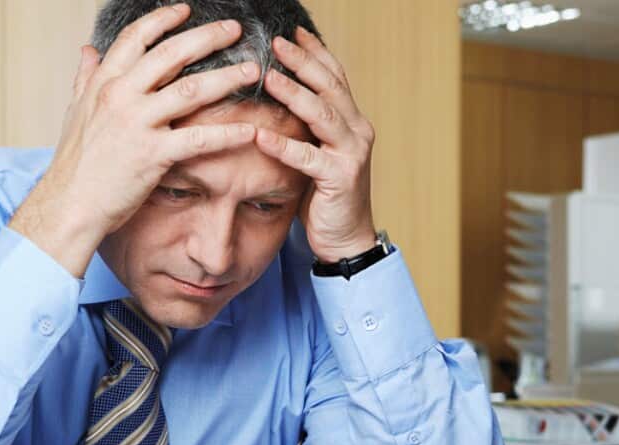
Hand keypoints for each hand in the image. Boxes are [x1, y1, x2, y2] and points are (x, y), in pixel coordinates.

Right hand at [9, 4, 260, 276]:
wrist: (69, 205)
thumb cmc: (74, 163)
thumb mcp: (75, 112)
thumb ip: (84, 78)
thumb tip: (87, 50)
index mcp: (104, 83)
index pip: (136, 38)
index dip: (163, 20)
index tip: (186, 10)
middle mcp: (120, 96)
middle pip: (171, 54)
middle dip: (207, 37)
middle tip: (235, 29)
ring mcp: (137, 124)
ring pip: (191, 90)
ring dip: (227, 78)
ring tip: (252, 70)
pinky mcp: (153, 154)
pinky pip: (199, 139)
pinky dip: (228, 134)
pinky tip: (250, 130)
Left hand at [256, 28, 376, 263]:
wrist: (346, 238)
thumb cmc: (325, 195)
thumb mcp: (317, 152)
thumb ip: (306, 126)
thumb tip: (275, 97)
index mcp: (352, 121)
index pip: (335, 76)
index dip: (315, 52)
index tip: (292, 31)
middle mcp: (357, 131)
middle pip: (330, 87)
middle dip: (303, 62)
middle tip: (276, 42)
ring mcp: (351, 154)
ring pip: (322, 115)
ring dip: (294, 93)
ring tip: (268, 77)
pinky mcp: (340, 179)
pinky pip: (308, 158)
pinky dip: (284, 146)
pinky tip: (261, 136)